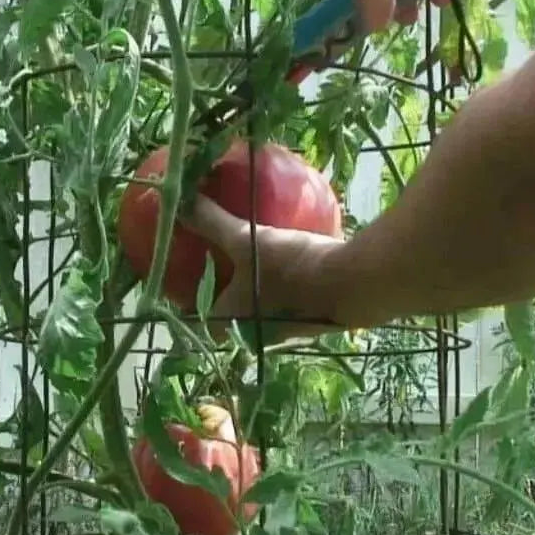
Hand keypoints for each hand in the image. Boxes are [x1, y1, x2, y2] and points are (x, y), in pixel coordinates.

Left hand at [180, 194, 347, 343]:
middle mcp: (254, 334)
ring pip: (258, 311)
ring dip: (252, 292)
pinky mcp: (309, 322)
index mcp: (231, 322)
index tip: (182, 282)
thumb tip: (181, 200)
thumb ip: (212, 222)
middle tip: (214, 265)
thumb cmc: (292, 268)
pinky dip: (279, 286)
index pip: (196, 321)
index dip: (186, 304)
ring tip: (249, 262)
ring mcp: (284, 332)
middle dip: (220, 295)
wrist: (353, 285)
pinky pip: (285, 303)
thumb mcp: (248, 240)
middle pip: (227, 317)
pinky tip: (287, 259)